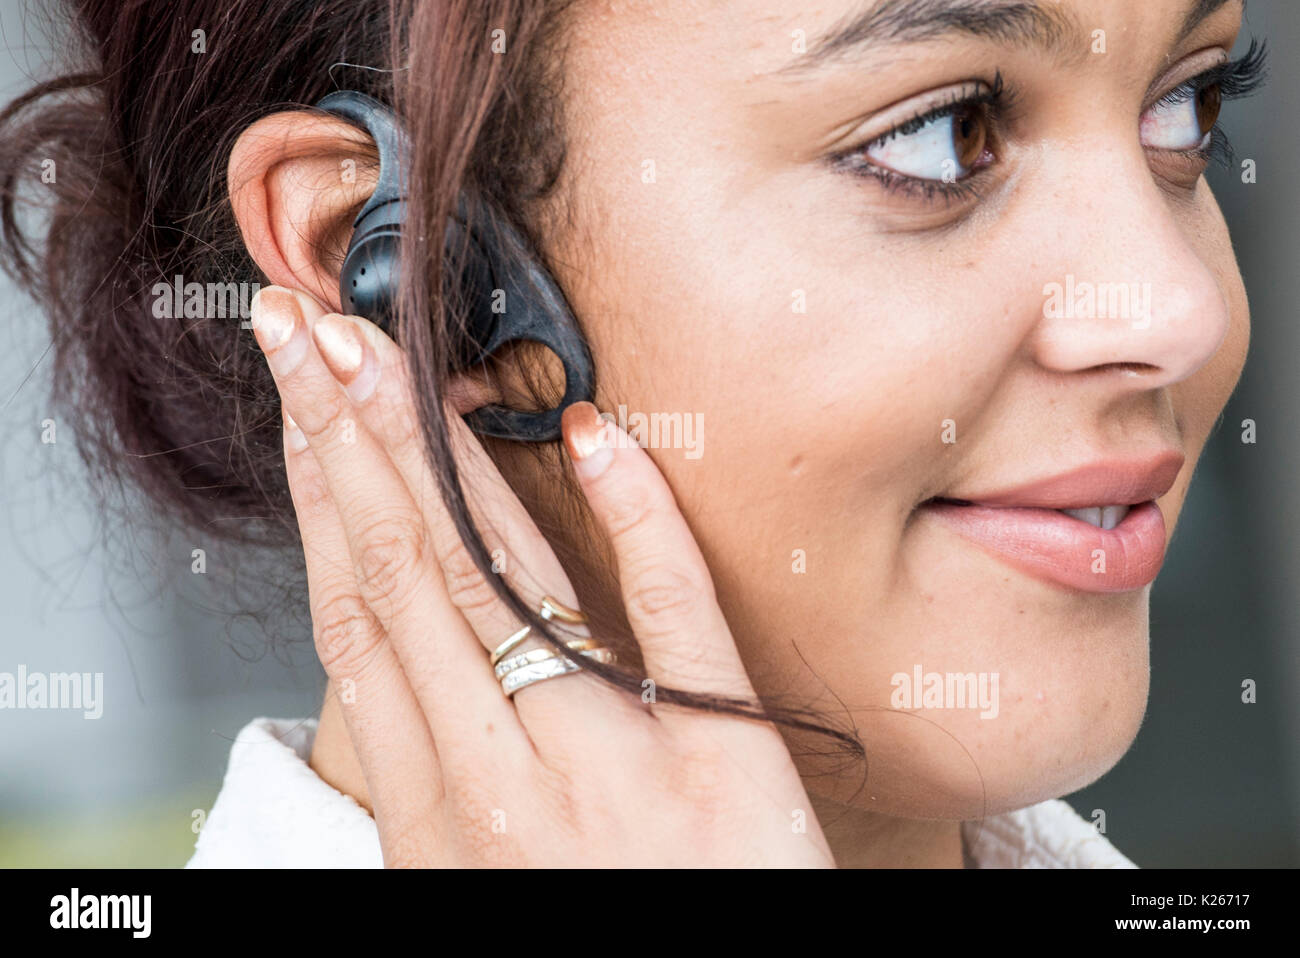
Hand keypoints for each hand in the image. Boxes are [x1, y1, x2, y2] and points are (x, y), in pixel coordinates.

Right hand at [249, 285, 833, 866]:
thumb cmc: (594, 928)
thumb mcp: (466, 868)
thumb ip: (431, 760)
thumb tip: (386, 643)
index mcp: (435, 812)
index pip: (358, 620)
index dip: (317, 500)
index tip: (296, 408)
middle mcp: (508, 777)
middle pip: (408, 575)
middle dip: (348, 440)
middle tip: (310, 334)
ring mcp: (619, 757)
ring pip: (506, 580)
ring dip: (441, 457)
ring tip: (390, 360)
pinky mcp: (726, 751)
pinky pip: (676, 614)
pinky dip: (637, 518)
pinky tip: (595, 435)